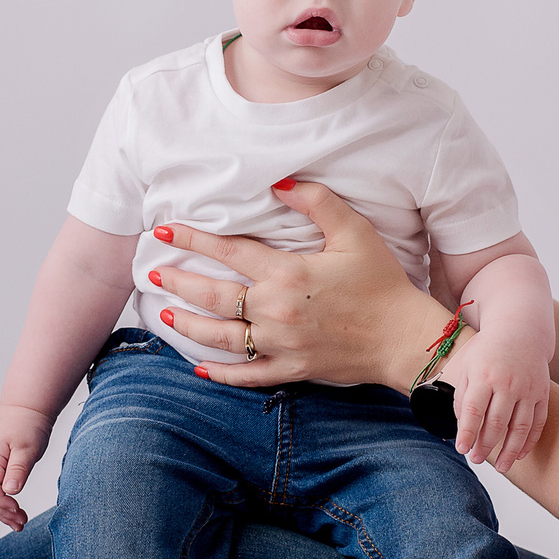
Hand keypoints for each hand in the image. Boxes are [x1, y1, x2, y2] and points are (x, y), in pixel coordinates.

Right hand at [0, 404, 52, 529]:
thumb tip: (10, 491)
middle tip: (21, 524)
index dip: (2, 504)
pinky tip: (15, 509)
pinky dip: (3, 501)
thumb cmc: (28, 425)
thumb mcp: (28, 448)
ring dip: (2, 510)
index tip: (18, 512)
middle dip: (3, 513)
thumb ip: (18, 470)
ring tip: (19, 522)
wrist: (27, 408)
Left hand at [147, 180, 445, 389]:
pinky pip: (247, 376)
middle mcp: (276, 310)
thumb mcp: (354, 231)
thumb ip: (316, 201)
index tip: (164, 231)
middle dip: (178, 283)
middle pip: (214, 296)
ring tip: (165, 312)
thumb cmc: (382, 283)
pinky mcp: (291, 370)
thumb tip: (278, 182)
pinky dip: (220, 374)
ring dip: (189, 324)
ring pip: (221, 337)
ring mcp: (280, 344)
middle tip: (152, 273)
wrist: (405, 338)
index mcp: (287, 273)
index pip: (228, 251)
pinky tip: (199, 368)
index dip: (192, 239)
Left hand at [437, 331, 550, 474]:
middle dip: (485, 445)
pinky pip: (538, 422)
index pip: (473, 410)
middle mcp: (507, 382)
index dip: (467, 432)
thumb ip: (461, 395)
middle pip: (496, 422)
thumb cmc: (487, 351)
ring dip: (509, 451)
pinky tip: (519, 455)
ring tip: (500, 467)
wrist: (520, 331)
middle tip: (476, 459)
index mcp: (484, 374)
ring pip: (519, 427)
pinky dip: (529, 441)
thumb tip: (461, 426)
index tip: (461, 449)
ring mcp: (527, 388)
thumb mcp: (466, 366)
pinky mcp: (542, 393)